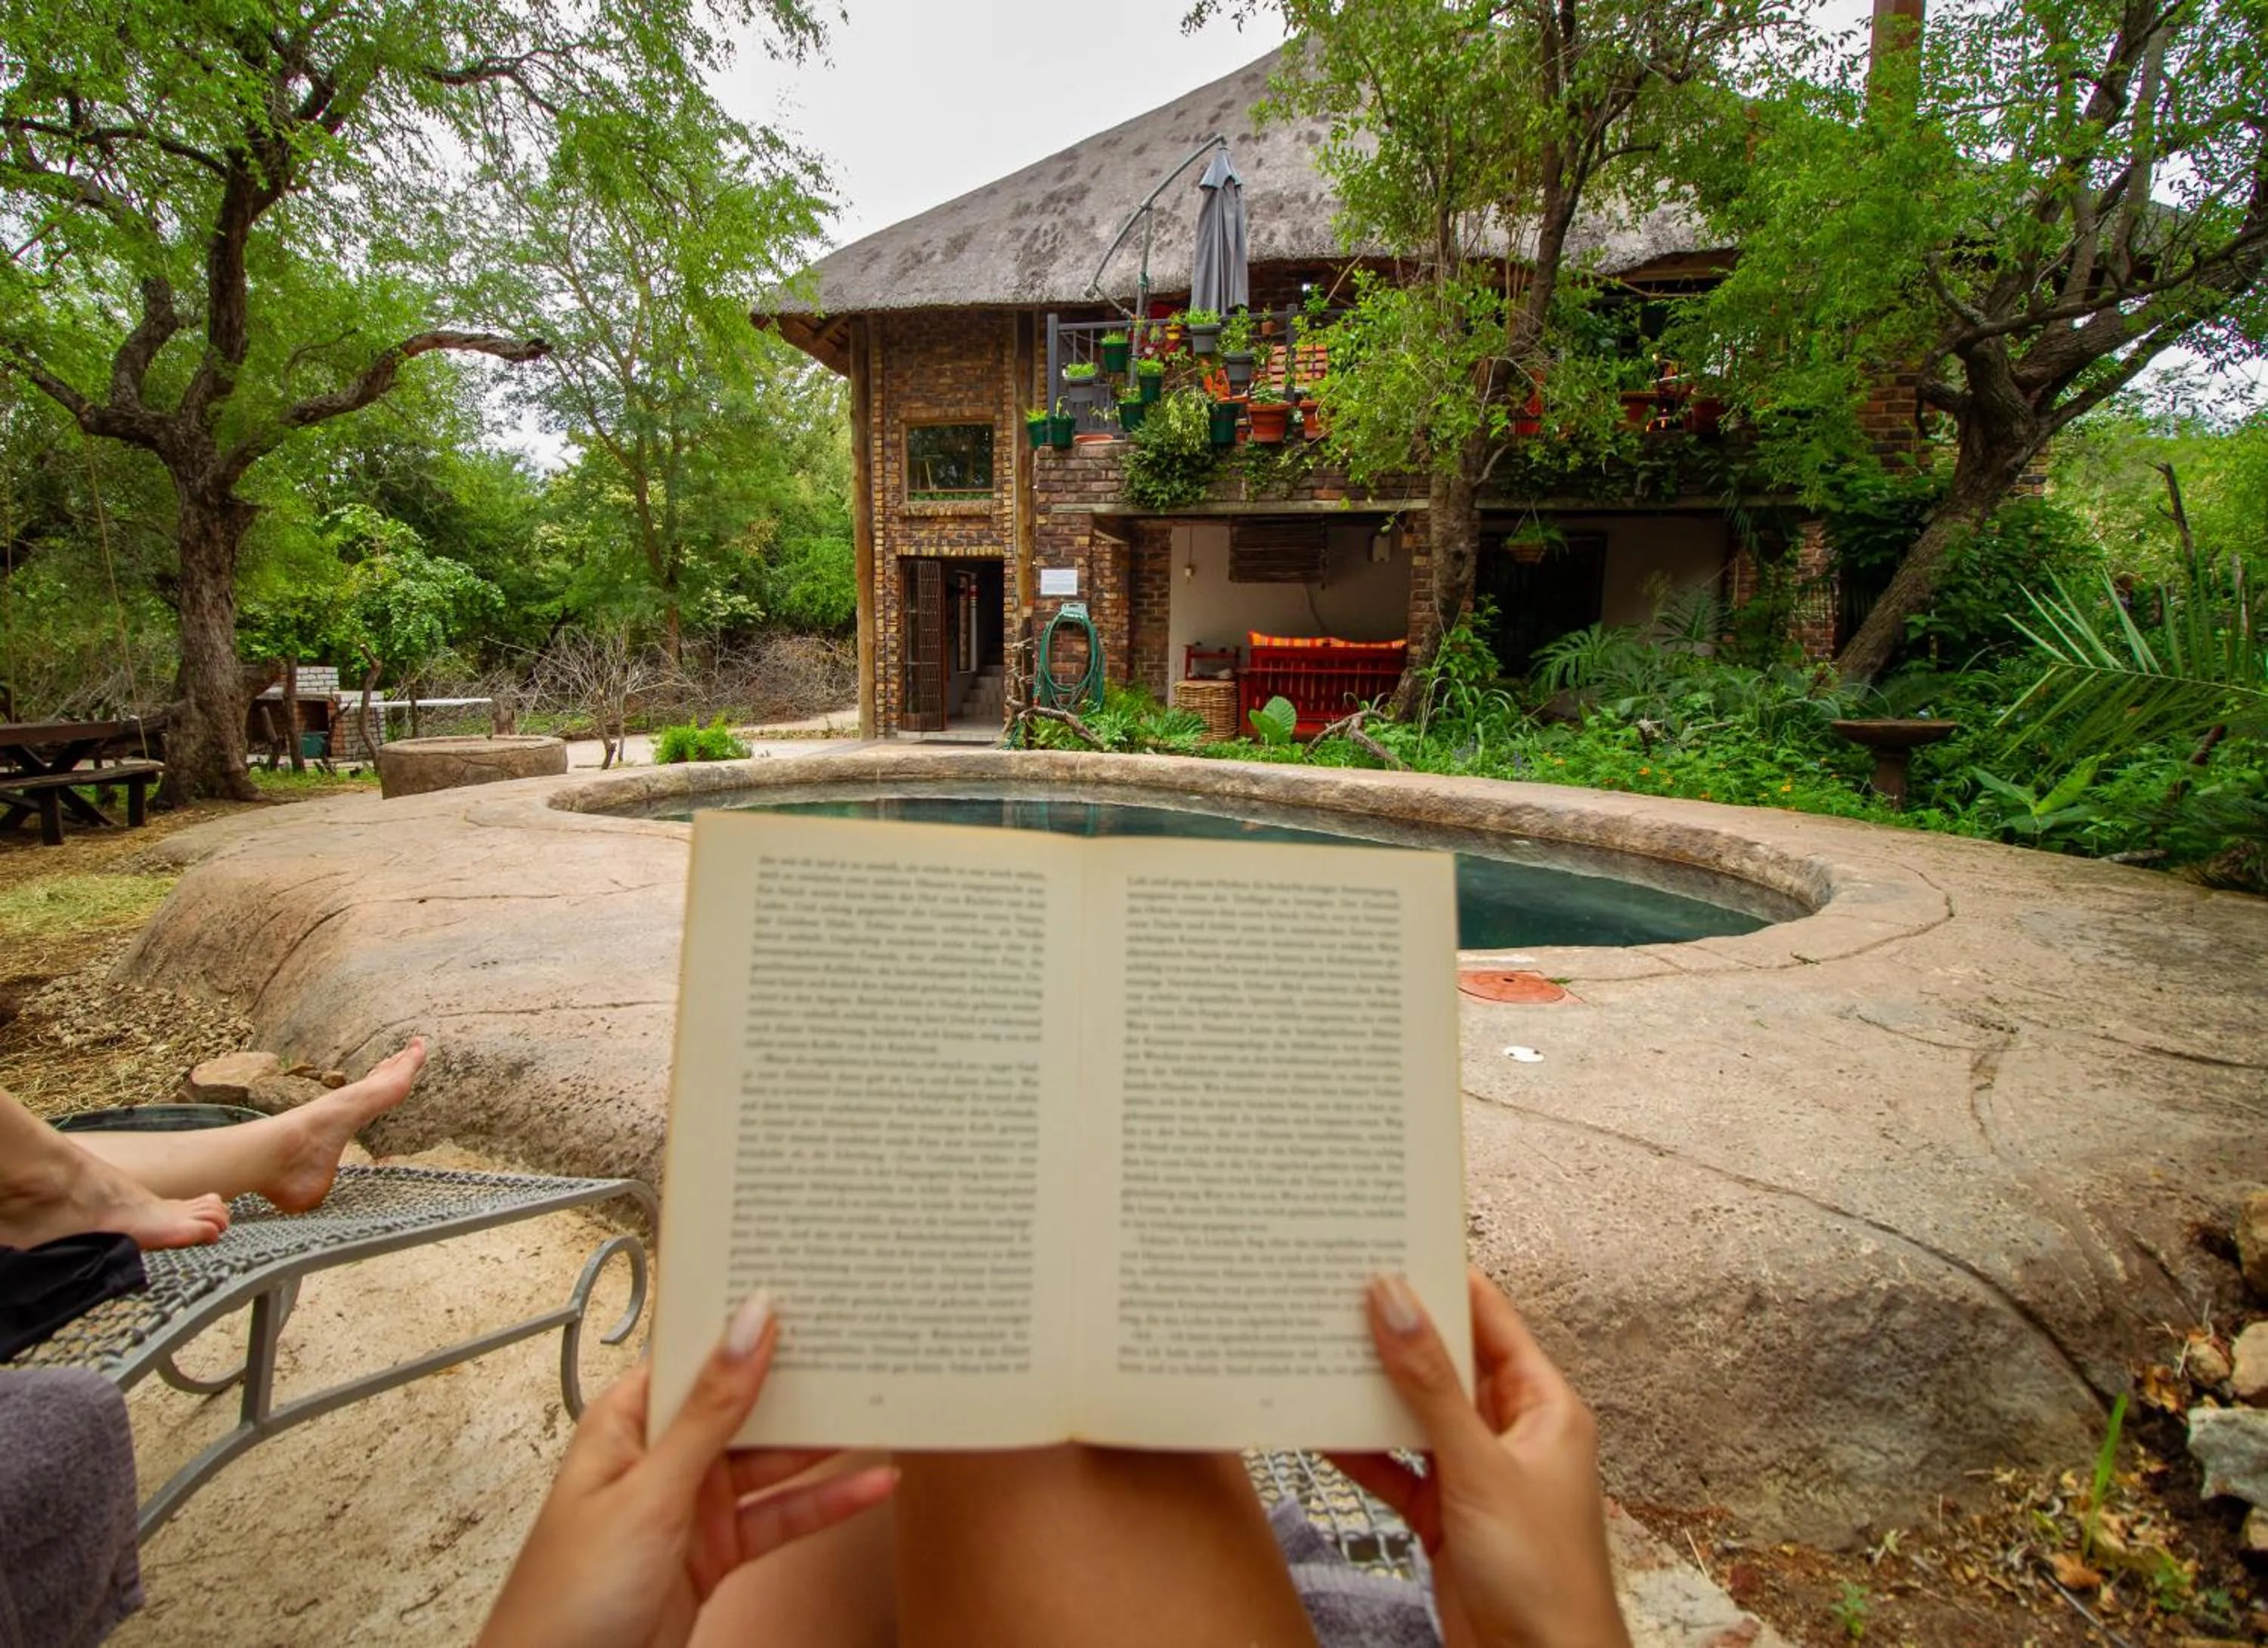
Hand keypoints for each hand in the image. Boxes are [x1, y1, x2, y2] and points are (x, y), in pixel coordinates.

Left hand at [479, 1295, 897, 1647]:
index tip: (802, 1294)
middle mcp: (661, 1457)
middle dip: (798, 1382)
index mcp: (628, 1423)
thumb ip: (708, 1413)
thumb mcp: (648, 1492)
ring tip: (879, 1408)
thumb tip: (748, 1328)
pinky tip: (867, 1486)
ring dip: (823, 1443)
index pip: (698, 1356)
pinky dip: (825, 1503)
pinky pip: (781, 1517)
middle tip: (860, 1348)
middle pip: (744, 1406)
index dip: (747, 1326)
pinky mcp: (716, 1551)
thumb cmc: (566, 1598)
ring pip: (772, 1462)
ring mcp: (692, 1506)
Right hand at [1329, 1268, 1629, 1647]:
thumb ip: (1430, 1387)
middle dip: (1395, 1331)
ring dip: (1371, 1390)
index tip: (1392, 1242)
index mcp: (1544, 1406)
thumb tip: (1393, 1300)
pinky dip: (1360, 1450)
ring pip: (1414, 1413)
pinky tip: (1320, 1427)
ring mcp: (1475, 1473)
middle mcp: (1511, 1432)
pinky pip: (1395, 1466)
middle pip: (1446, 1362)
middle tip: (1337, 1288)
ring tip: (1315, 1348)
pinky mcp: (1443, 1514)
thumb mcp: (1480, 1467)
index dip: (1443, 1280)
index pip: (1490, 1320)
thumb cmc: (1543, 1577)